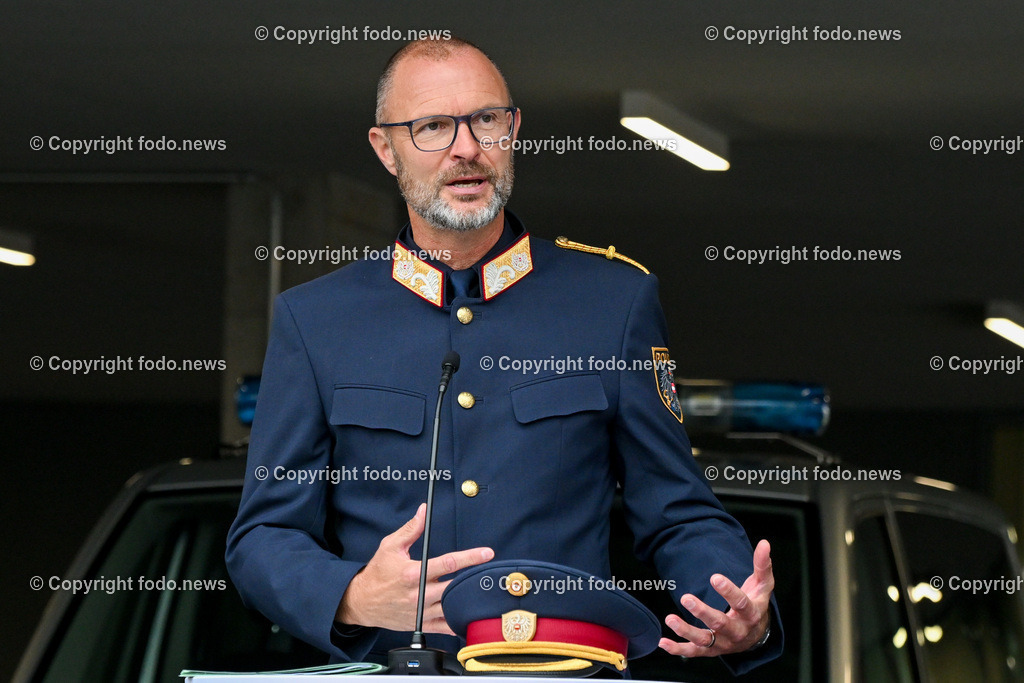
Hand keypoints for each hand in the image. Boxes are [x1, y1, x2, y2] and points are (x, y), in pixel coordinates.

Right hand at [335, 503, 493, 633]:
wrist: (361, 602)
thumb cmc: (376, 573)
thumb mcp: (390, 546)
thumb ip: (411, 529)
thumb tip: (423, 512)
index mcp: (413, 573)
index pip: (448, 563)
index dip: (470, 557)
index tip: (487, 553)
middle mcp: (418, 594)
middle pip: (455, 586)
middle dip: (474, 578)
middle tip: (491, 572)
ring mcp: (420, 612)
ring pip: (452, 608)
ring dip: (468, 599)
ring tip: (484, 591)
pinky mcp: (420, 624)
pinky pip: (444, 628)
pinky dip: (458, 622)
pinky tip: (470, 614)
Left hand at [659, 539, 773, 656]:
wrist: (757, 636)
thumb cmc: (756, 604)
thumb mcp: (762, 586)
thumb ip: (762, 565)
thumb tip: (764, 543)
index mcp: (751, 614)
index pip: (741, 603)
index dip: (729, 591)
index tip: (715, 577)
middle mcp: (737, 631)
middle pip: (720, 624)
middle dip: (703, 612)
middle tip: (685, 597)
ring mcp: (723, 643)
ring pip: (704, 640)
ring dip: (686, 631)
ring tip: (670, 619)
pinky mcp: (712, 650)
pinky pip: (694, 652)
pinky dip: (678, 649)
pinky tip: (663, 642)